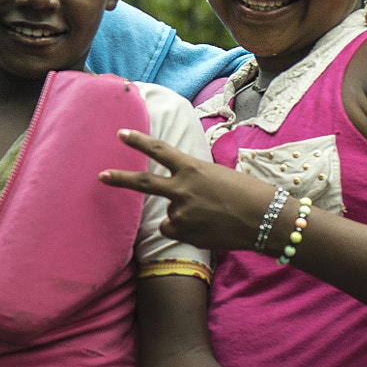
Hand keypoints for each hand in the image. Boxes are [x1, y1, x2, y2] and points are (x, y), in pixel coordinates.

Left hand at [99, 130, 280, 253]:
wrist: (266, 219)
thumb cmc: (248, 194)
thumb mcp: (218, 176)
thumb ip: (193, 181)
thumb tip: (176, 198)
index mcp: (192, 168)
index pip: (159, 150)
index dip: (138, 141)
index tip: (120, 134)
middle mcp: (182, 188)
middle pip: (143, 183)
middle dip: (120, 179)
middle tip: (101, 176)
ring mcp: (181, 212)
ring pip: (169, 216)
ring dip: (184, 217)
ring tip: (211, 217)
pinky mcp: (185, 232)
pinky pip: (175, 231)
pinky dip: (186, 232)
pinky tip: (207, 229)